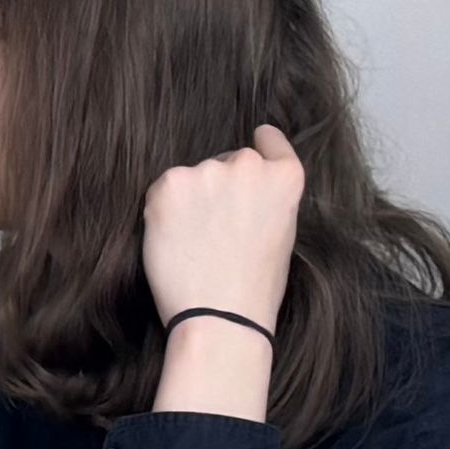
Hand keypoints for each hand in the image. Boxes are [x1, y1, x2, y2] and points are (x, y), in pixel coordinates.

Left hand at [142, 125, 301, 332]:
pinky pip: (164, 189)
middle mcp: (247, 165)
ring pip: (193, 177)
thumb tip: (241, 186)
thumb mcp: (280, 231)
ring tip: (197, 240)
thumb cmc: (254, 285)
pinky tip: (175, 237)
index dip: (264, 142)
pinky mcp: (169, 184)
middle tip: (216, 229)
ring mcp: (207, 171)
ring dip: (191, 198)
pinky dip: (164, 208)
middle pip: (227, 162)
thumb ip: (266, 197)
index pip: (271, 144)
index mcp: (285, 178)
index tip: (259, 136)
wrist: (220, 312)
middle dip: (220, 186)